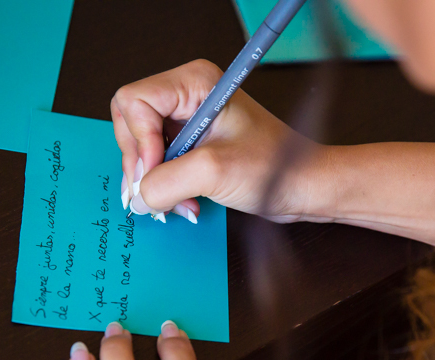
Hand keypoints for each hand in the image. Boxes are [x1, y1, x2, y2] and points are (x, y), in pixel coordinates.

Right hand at [111, 59, 319, 222]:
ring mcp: (188, 121)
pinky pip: (157, 163)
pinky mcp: (192, 144)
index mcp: (194, 82)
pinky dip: (164, 187)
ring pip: (141, 148)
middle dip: (141, 163)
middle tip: (159, 192)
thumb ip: (166, 182)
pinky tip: (185, 201)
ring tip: (180, 202)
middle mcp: (187, 95)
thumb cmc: (275, 168)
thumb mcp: (213, 173)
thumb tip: (137, 197)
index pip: (133, 101)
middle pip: (130, 124)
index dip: (137, 140)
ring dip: (154, 181)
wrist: (304, 186)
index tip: (155, 170)